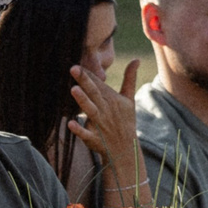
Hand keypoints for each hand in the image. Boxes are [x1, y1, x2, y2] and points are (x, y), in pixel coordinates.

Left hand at [66, 59, 142, 202]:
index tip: (79, 62)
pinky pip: (86, 134)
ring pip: (90, 110)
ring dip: (82, 100)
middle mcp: (105, 109)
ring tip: (73, 89)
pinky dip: (79, 130)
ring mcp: (100, 124)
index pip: (99, 83)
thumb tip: (137, 59)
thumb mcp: (129, 99)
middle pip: (94, 93)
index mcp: (111, 99)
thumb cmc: (125, 121)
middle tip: (74, 68)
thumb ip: (129, 78)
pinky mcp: (94, 138)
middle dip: (85, 81)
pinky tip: (70, 124)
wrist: (125, 148)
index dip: (89, 73)